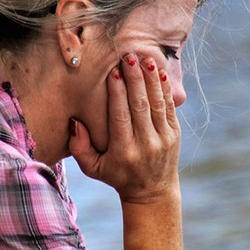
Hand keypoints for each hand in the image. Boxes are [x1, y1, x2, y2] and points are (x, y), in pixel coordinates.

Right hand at [69, 53, 180, 202]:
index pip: (121, 117)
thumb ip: (79, 147)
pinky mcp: (174, 134)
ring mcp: (163, 139)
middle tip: (128, 57)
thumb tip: (75, 122)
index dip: (118, 94)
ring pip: (156, 103)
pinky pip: (168, 107)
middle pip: (139, 106)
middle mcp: (145, 144)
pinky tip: (159, 72)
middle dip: (135, 79)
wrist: (152, 192)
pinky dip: (164, 89)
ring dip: (151, 79)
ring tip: (145, 59)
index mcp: (124, 151)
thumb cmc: (116, 176)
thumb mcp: (93, 168)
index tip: (114, 73)